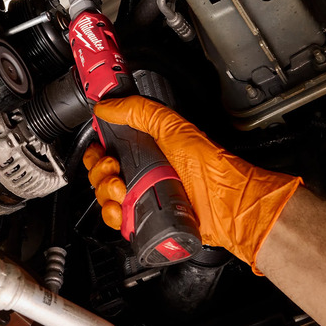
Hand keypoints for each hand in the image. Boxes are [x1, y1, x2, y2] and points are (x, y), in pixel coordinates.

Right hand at [83, 96, 302, 272]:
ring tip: (123, 190)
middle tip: (114, 168)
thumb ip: (139, 111)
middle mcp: (143, 172)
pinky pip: (117, 220)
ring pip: (105, 196)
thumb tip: (107, 105)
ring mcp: (143, 197)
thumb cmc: (211, 167)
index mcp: (147, 148)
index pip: (108, 147)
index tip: (99, 145)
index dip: (97, 148)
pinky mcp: (145, 220)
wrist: (228, 205)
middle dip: (99, 171)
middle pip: (101, 172)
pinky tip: (123, 209)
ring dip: (105, 192)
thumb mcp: (173, 127)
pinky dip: (113, 215)